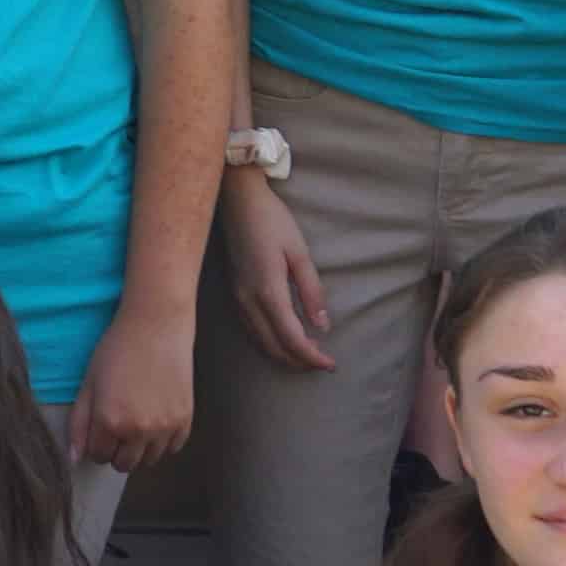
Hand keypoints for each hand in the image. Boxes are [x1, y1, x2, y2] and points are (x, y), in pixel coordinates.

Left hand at [75, 309, 196, 472]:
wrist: (156, 326)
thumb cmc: (116, 351)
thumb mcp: (89, 384)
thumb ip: (79, 424)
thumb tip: (73, 458)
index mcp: (110, 422)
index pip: (99, 456)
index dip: (96, 443)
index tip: (100, 425)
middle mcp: (139, 431)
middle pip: (124, 465)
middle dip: (116, 450)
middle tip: (118, 425)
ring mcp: (166, 428)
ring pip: (149, 461)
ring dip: (140, 449)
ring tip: (137, 422)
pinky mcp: (185, 420)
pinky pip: (173, 448)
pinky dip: (163, 441)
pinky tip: (156, 419)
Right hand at [223, 172, 331, 369]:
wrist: (238, 201)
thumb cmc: (272, 221)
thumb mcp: (300, 253)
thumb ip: (312, 291)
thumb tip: (323, 326)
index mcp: (268, 290)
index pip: (292, 338)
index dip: (312, 357)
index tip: (331, 364)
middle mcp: (249, 301)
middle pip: (275, 347)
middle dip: (300, 362)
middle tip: (323, 364)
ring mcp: (238, 299)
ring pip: (261, 342)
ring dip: (284, 355)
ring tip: (307, 357)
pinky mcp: (234, 294)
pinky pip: (251, 331)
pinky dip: (270, 344)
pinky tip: (283, 341)